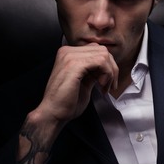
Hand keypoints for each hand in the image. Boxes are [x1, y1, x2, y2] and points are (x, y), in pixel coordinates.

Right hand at [17, 43, 118, 163]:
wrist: (52, 113)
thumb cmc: (66, 102)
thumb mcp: (84, 82)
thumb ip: (93, 71)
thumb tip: (106, 67)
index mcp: (68, 54)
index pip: (96, 50)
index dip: (107, 65)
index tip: (107, 82)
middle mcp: (68, 52)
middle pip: (102, 50)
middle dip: (111, 68)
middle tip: (109, 85)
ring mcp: (70, 56)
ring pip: (103, 55)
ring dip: (110, 72)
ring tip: (104, 86)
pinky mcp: (75, 64)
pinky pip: (101, 61)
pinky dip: (107, 74)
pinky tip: (101, 85)